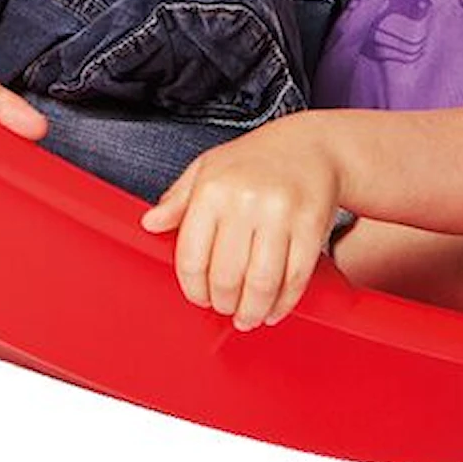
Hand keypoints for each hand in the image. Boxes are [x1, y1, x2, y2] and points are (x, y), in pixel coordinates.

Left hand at [139, 115, 338, 329]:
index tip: (199, 297)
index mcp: (213, 188)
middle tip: (225, 307)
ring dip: (252, 311)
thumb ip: (178, 199)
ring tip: (247, 316)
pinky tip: (273, 308)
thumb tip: (150, 223)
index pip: (191, 257)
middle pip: (226, 276)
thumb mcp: (208, 168)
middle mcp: (245, 200)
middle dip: (223, 303)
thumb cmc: (257, 159)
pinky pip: (295, 277)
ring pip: (261, 283)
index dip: (193, 288)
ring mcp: (281, 214)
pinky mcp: (311, 226)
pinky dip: (283, 303)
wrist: (312, 145)